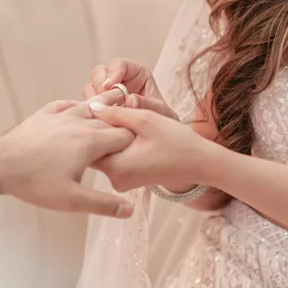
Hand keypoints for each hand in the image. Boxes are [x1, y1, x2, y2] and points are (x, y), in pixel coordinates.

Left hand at [0, 91, 134, 217]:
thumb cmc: (34, 182)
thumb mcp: (72, 200)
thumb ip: (103, 204)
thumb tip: (129, 210)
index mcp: (90, 142)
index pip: (123, 135)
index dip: (134, 140)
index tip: (141, 144)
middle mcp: (78, 123)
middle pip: (108, 119)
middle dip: (122, 122)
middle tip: (132, 125)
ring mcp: (60, 117)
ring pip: (87, 107)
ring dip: (101, 108)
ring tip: (113, 102)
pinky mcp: (43, 115)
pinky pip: (64, 104)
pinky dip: (74, 105)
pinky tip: (75, 107)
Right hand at [84, 58, 178, 121]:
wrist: (159, 141)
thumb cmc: (163, 123)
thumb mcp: (163, 114)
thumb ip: (149, 104)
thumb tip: (130, 100)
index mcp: (136, 75)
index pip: (119, 64)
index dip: (113, 72)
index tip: (110, 86)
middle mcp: (119, 83)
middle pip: (99, 72)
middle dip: (99, 84)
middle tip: (104, 100)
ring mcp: (107, 96)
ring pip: (90, 88)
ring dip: (94, 100)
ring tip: (105, 114)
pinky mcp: (99, 111)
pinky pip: (87, 106)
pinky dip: (90, 112)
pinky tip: (99, 122)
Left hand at [87, 102, 211, 192]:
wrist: (200, 164)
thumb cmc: (177, 141)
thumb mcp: (147, 120)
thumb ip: (116, 113)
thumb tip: (91, 106)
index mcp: (116, 166)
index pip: (87, 141)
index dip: (88, 121)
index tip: (95, 105)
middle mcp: (114, 179)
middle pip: (91, 149)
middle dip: (95, 128)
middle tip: (102, 107)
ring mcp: (119, 182)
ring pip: (101, 153)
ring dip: (104, 135)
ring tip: (113, 116)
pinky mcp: (125, 180)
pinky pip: (111, 159)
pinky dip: (113, 144)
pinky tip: (122, 130)